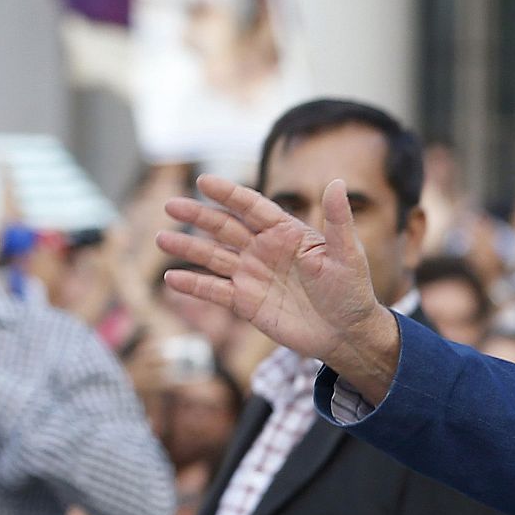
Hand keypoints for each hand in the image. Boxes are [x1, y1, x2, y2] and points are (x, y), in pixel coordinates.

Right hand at [157, 175, 401, 402]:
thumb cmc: (352, 292)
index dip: (229, 194)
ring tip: (161, 238)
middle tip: (170, 205)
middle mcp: (264, 250)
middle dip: (198, 216)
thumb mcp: (348, 255)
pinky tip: (172, 278)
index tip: (203, 181)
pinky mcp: (247, 302)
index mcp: (287, 233)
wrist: (348, 334)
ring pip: (214, 256)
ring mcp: (253, 275)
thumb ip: (338, 220)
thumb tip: (339, 182)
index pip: (252, 207)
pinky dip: (194, 285)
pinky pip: (215, 291)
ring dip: (188, 247)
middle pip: (225, 227)